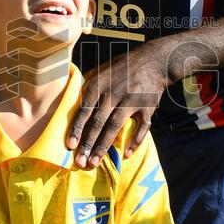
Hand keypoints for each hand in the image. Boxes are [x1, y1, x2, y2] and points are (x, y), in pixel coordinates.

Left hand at [67, 42, 168, 167]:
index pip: (84, 110)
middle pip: (98, 122)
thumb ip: (86, 84)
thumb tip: (70, 99)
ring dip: (104, 146)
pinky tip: (126, 154)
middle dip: (88, 144)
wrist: (153, 61)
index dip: (77, 129)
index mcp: (98, 84)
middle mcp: (113, 93)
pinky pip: (142, 127)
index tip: (70, 145)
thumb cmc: (122, 67)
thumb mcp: (101, 69)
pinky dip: (135, 141)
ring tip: (94, 162)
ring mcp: (131, 101)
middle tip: (80, 162)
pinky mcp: (147, 107)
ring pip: (115, 127)